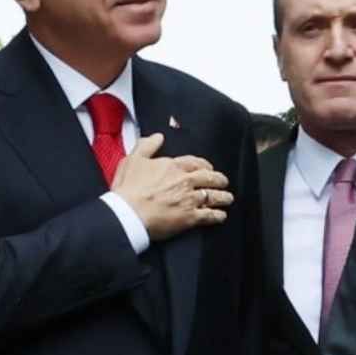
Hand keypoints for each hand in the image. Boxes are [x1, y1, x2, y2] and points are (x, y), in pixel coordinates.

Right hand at [110, 134, 233, 240]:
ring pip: (214, 196)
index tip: (208, 168)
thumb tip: (158, 136)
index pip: (196, 163)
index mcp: (173, 166)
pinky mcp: (190, 217)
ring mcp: (190, 199)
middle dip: (219, 180)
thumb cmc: (127, 188)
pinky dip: (218, 215)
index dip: (205, 165)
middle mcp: (186, 181)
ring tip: (228, 198)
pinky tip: (221, 216)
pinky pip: (210, 215)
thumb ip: (146, 146)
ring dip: (223, 197)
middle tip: (222, 182)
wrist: (128, 213)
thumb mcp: (132, 160)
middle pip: (211, 178)